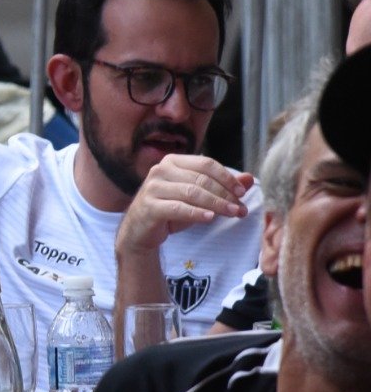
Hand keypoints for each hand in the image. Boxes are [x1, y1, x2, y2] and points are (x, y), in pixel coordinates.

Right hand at [117, 154, 254, 254]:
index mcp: (173, 161)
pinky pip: (178, 208)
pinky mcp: (149, 206)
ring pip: (192, 193)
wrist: (140, 230)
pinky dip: (196, 213)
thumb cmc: (170, 210)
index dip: (227, 177)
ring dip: (216, 204)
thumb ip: (222, 186)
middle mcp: (160, 170)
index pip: (206, 164)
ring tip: (232, 213)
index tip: (242, 193)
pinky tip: (210, 218)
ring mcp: (153, 187)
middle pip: (201, 179)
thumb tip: (250, 178)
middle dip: (225, 194)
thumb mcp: (198, 197)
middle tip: (240, 209)